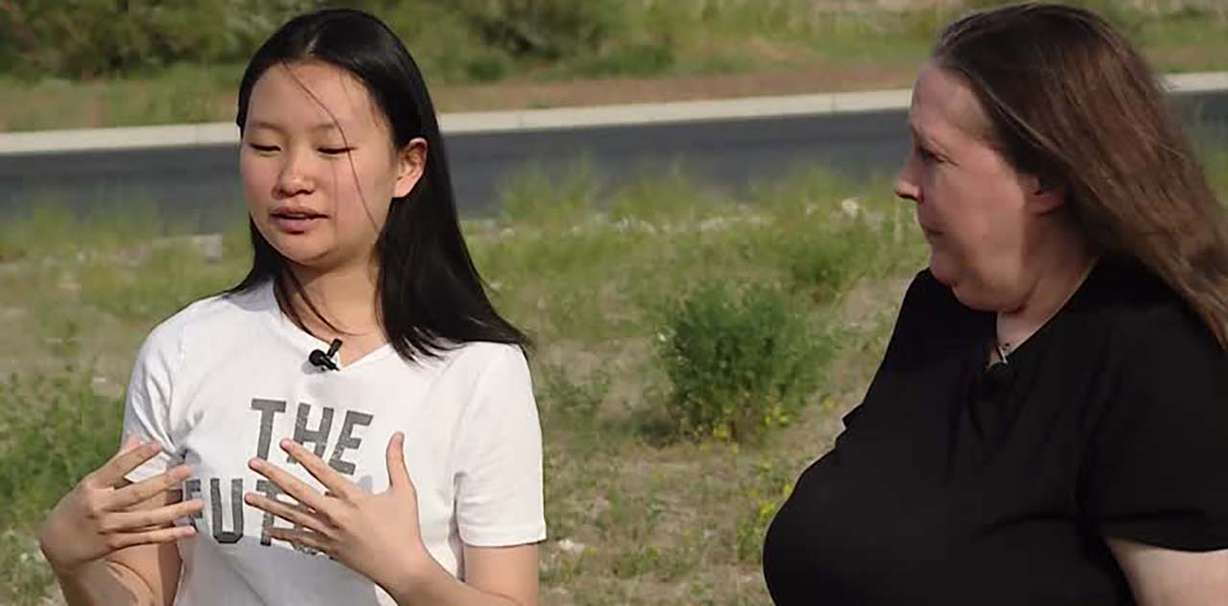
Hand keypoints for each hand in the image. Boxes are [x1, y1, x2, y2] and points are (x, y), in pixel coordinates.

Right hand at [39, 436, 201, 573]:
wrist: (57, 544)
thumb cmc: (78, 505)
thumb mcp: (90, 483)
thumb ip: (116, 462)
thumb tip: (136, 437)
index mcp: (92, 486)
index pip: (117, 468)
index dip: (137, 456)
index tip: (157, 444)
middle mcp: (100, 506)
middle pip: (136, 493)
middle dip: (163, 482)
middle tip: (188, 470)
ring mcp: (109, 526)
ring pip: (147, 519)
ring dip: (174, 512)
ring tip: (199, 502)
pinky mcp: (116, 542)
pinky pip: (147, 538)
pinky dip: (169, 535)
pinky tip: (189, 530)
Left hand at [244, 432, 433, 592]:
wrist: (401, 567)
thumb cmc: (403, 531)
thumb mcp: (403, 491)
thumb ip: (396, 462)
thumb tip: (397, 437)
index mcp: (353, 498)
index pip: (322, 471)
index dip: (302, 456)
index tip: (286, 445)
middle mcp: (336, 515)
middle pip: (298, 492)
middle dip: (274, 476)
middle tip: (256, 464)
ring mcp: (329, 533)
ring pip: (293, 516)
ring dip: (269, 505)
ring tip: (249, 497)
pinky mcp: (328, 548)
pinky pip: (300, 539)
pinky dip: (284, 534)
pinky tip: (269, 529)